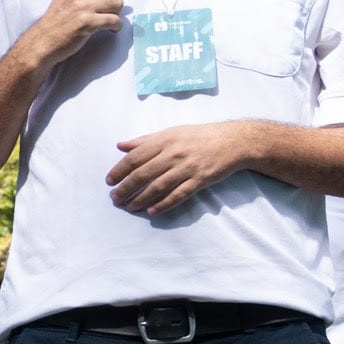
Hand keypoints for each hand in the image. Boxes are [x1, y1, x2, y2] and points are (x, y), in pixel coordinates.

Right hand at [26, 0, 126, 67]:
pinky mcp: (87, 22)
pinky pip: (114, 20)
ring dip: (116, 13)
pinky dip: (115, 26)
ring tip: (104, 20)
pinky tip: (109, 29)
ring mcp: (82, 7)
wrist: (43, 42)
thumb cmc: (58, 20)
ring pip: (118, 3)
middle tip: (107, 7)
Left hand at [107, 121, 260, 215]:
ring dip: (141, 198)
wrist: (234, 141)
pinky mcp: (200, 180)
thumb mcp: (171, 132)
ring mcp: (187, 167)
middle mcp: (174, 153)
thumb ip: (145, 140)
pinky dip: (164, 204)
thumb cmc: (199, 136)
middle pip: (144, 174)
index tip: (109, 181)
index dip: (120, 170)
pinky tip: (152, 211)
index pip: (135, 157)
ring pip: (158, 186)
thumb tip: (121, 146)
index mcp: (165, 140)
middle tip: (115, 198)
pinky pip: (179, 194)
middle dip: (126, 188)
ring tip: (129, 207)